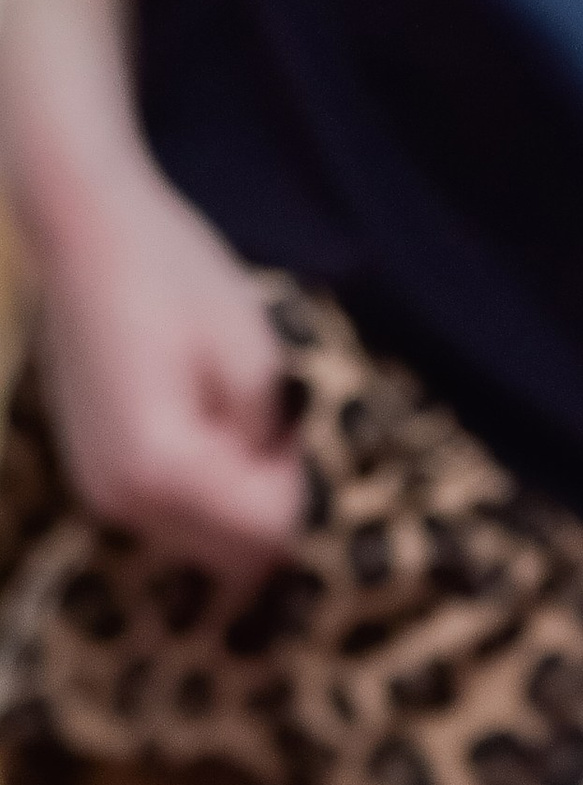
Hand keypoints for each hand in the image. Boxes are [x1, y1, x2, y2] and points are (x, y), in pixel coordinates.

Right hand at [33, 160, 300, 576]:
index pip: (266, 532)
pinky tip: (188, 424)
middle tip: (258, 422)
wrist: (87, 230)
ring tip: (218, 416)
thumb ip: (274, 444)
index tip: (284, 423)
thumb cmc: (176, 277)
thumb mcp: (255, 358)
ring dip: (231, 500)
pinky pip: (172, 516)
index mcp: (161, 468)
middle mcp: (123, 499)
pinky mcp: (96, 481)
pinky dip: (198, 491)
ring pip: (205, 542)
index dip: (293, 482)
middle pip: (234, 554)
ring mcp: (102, 494)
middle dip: (263, 503)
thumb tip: (281, 496)